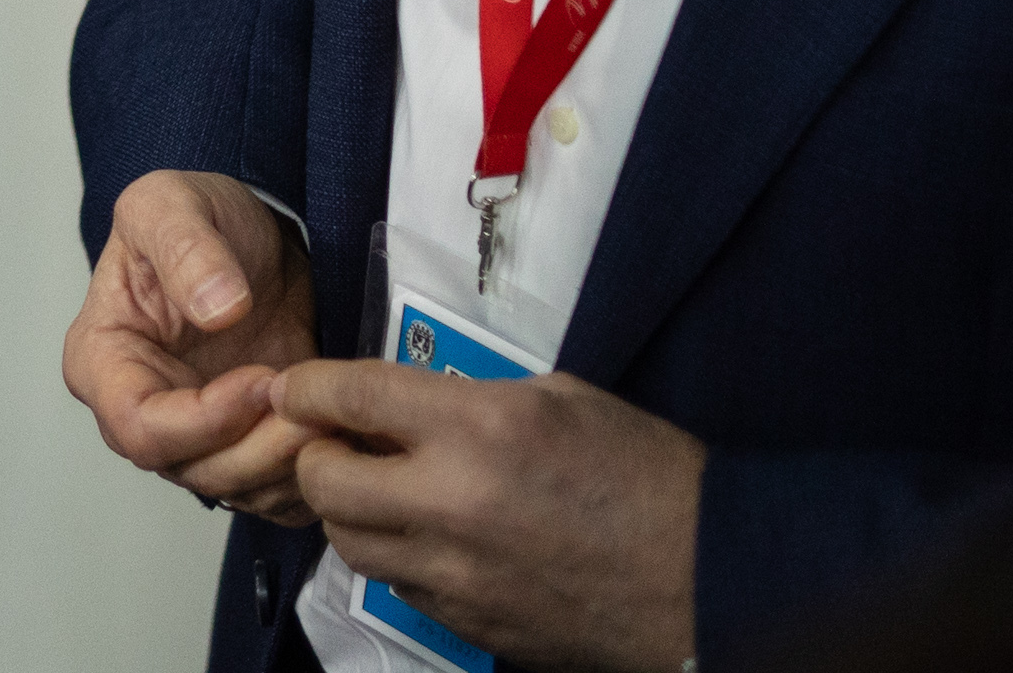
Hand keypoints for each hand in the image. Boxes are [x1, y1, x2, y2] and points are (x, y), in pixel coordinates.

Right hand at [63, 169, 321, 520]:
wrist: (253, 238)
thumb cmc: (198, 219)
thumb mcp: (172, 203)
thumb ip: (186, 248)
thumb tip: (216, 309)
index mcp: (102, 361)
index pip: (138, 426)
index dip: (203, 419)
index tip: (262, 377)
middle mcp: (140, 412)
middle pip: (191, 468)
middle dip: (257, 447)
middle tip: (312, 404)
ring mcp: (193, 438)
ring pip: (237, 489)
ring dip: (289, 463)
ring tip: (330, 411)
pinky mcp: (244, 449)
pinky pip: (273, 494)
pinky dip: (308, 476)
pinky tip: (333, 429)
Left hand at [273, 358, 698, 669]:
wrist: (715, 579)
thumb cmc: (650, 477)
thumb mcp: (562, 400)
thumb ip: (472, 397)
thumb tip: (408, 407)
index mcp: (481, 427)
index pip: (349, 395)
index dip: (307, 388)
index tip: (297, 388)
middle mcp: (453, 501)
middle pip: (325, 480)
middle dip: (319, 456)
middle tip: (340, 445)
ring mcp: (459, 573)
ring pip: (349, 543)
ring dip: (350, 513)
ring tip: (381, 493)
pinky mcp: (471, 624)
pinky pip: (399, 586)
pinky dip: (397, 559)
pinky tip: (429, 539)